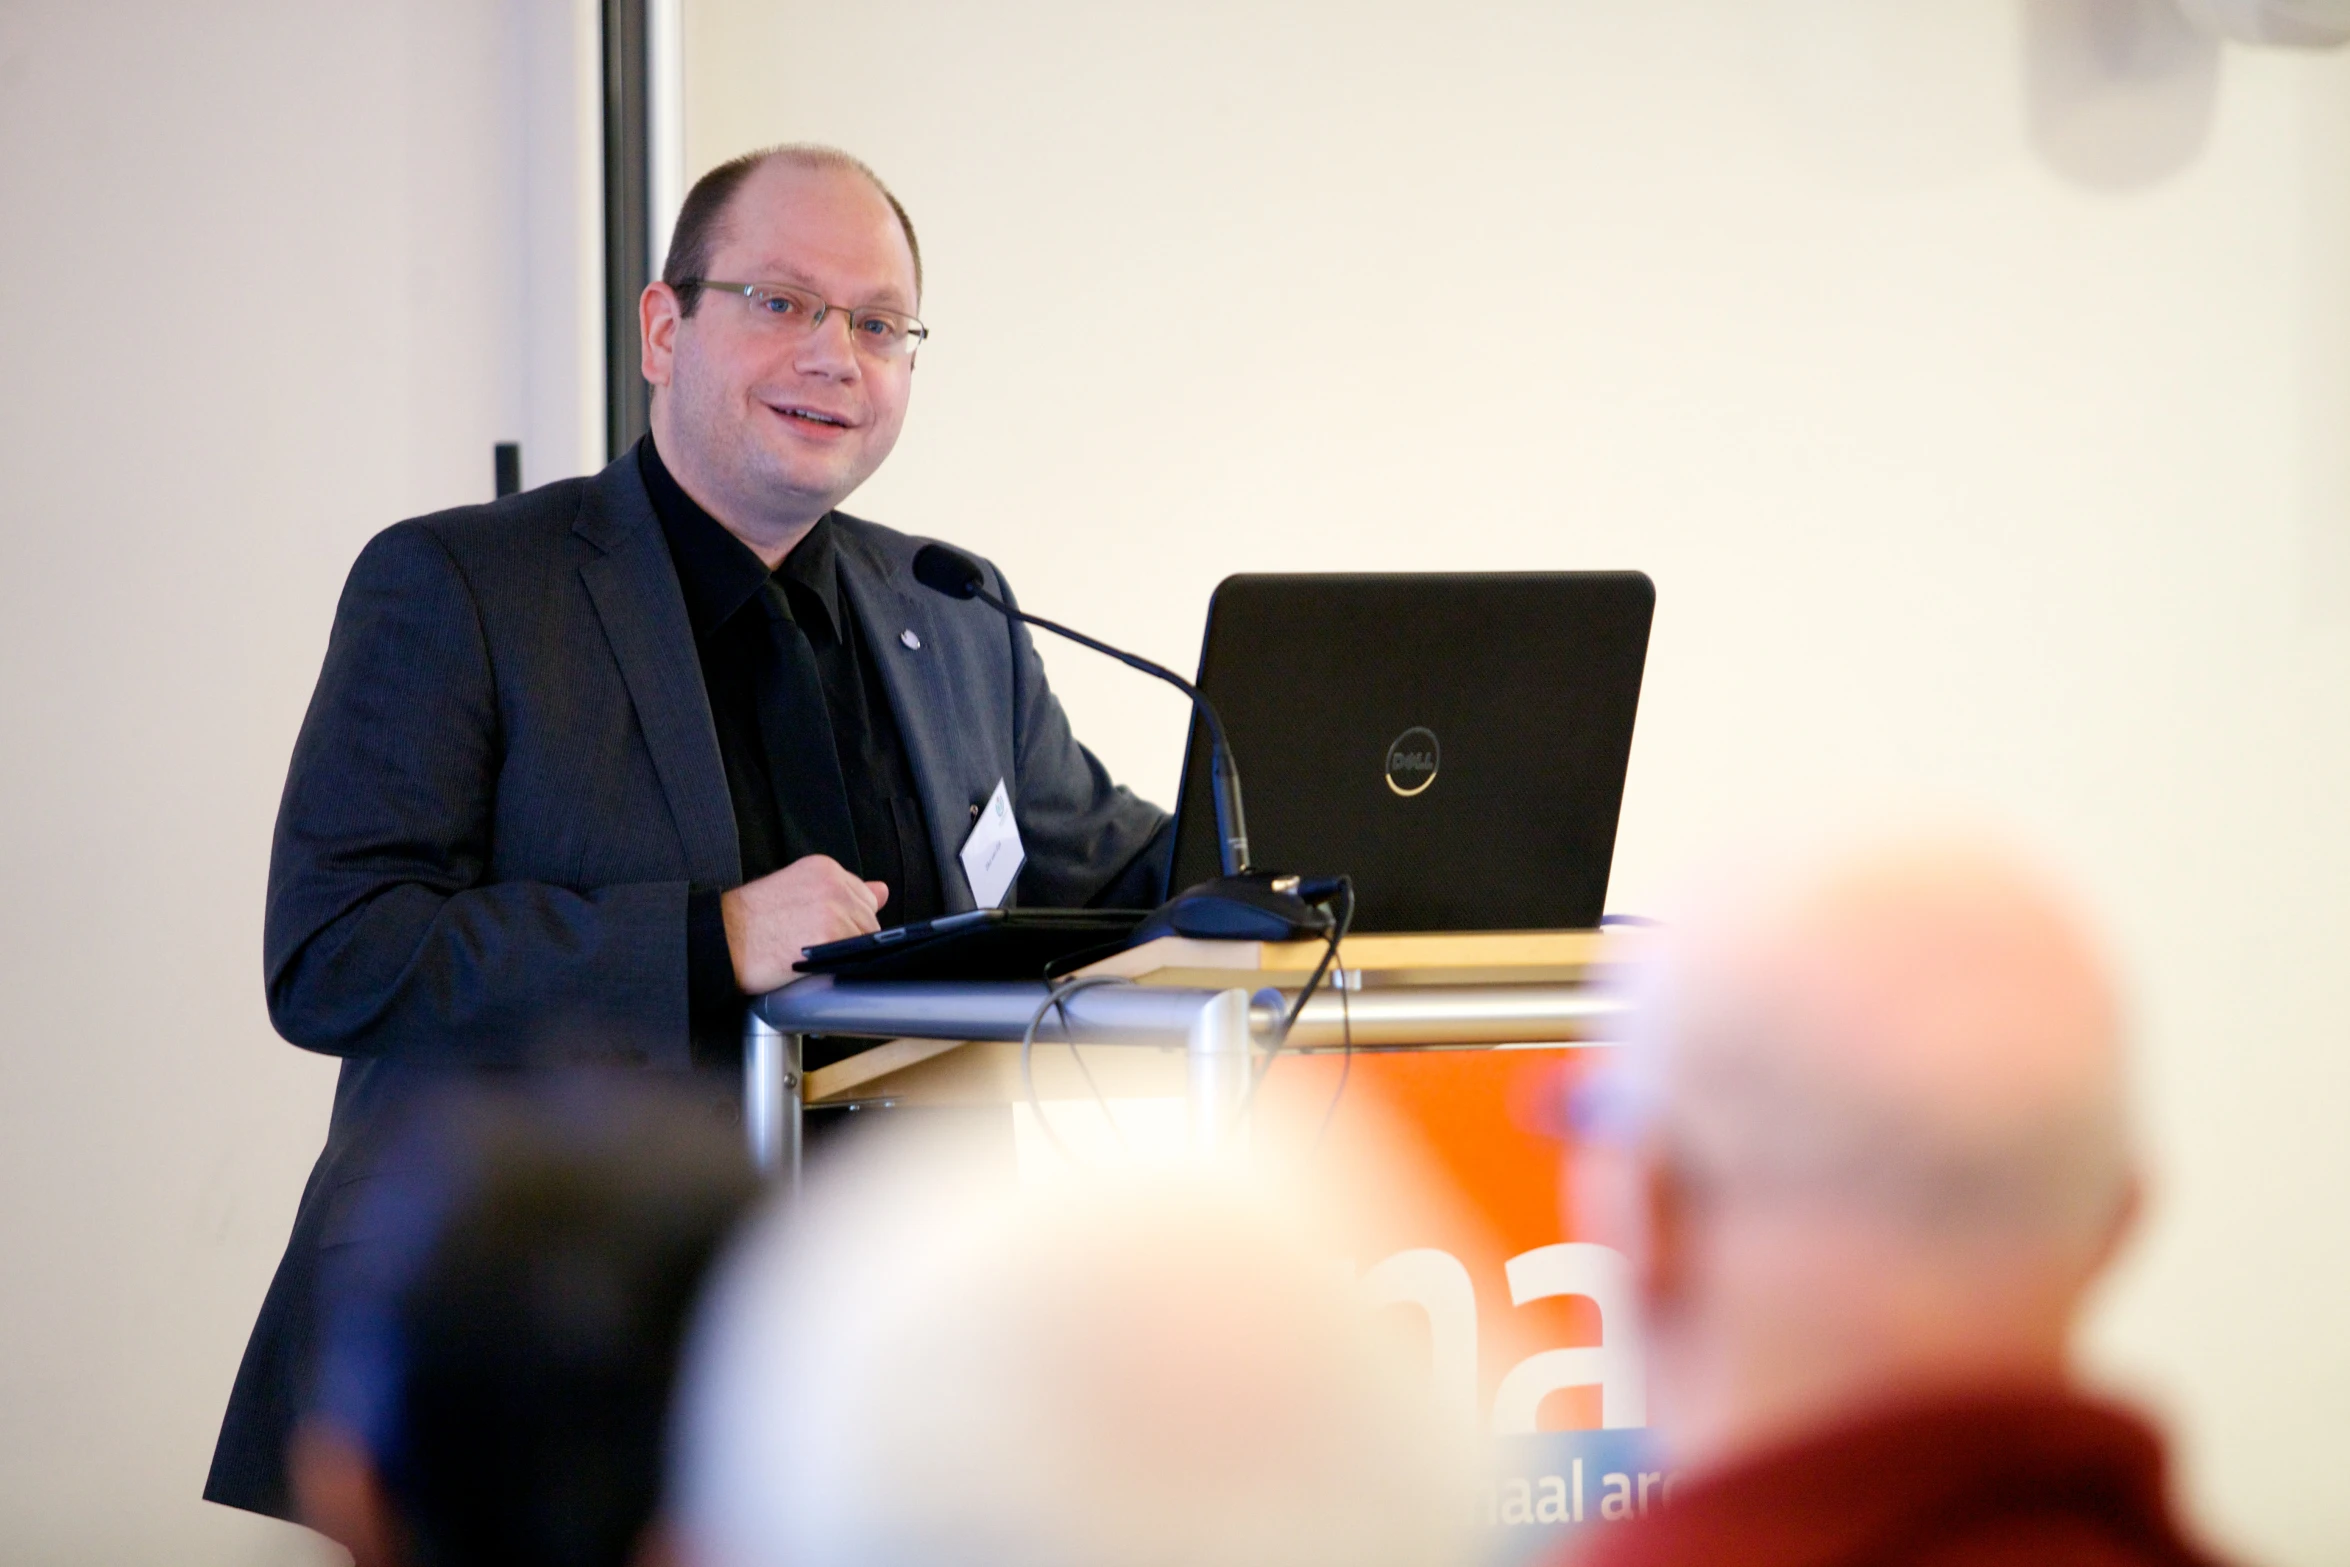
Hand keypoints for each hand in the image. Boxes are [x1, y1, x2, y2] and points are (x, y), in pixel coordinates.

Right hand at [720, 855, 889, 993]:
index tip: (822, 931)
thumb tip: (882, 890)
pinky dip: (839, 966)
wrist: (719, 939)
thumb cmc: (748, 921)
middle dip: (848, 938)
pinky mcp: (832, 936)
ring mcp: (835, 909)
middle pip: (868, 920)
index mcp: (825, 868)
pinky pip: (855, 958)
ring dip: (844, 954)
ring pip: (865, 941)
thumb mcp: (796, 890)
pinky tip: (812, 964)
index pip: (863, 898)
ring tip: (807, 954)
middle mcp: (834, 884)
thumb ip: (842, 891)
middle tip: (809, 945)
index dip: (846, 922)